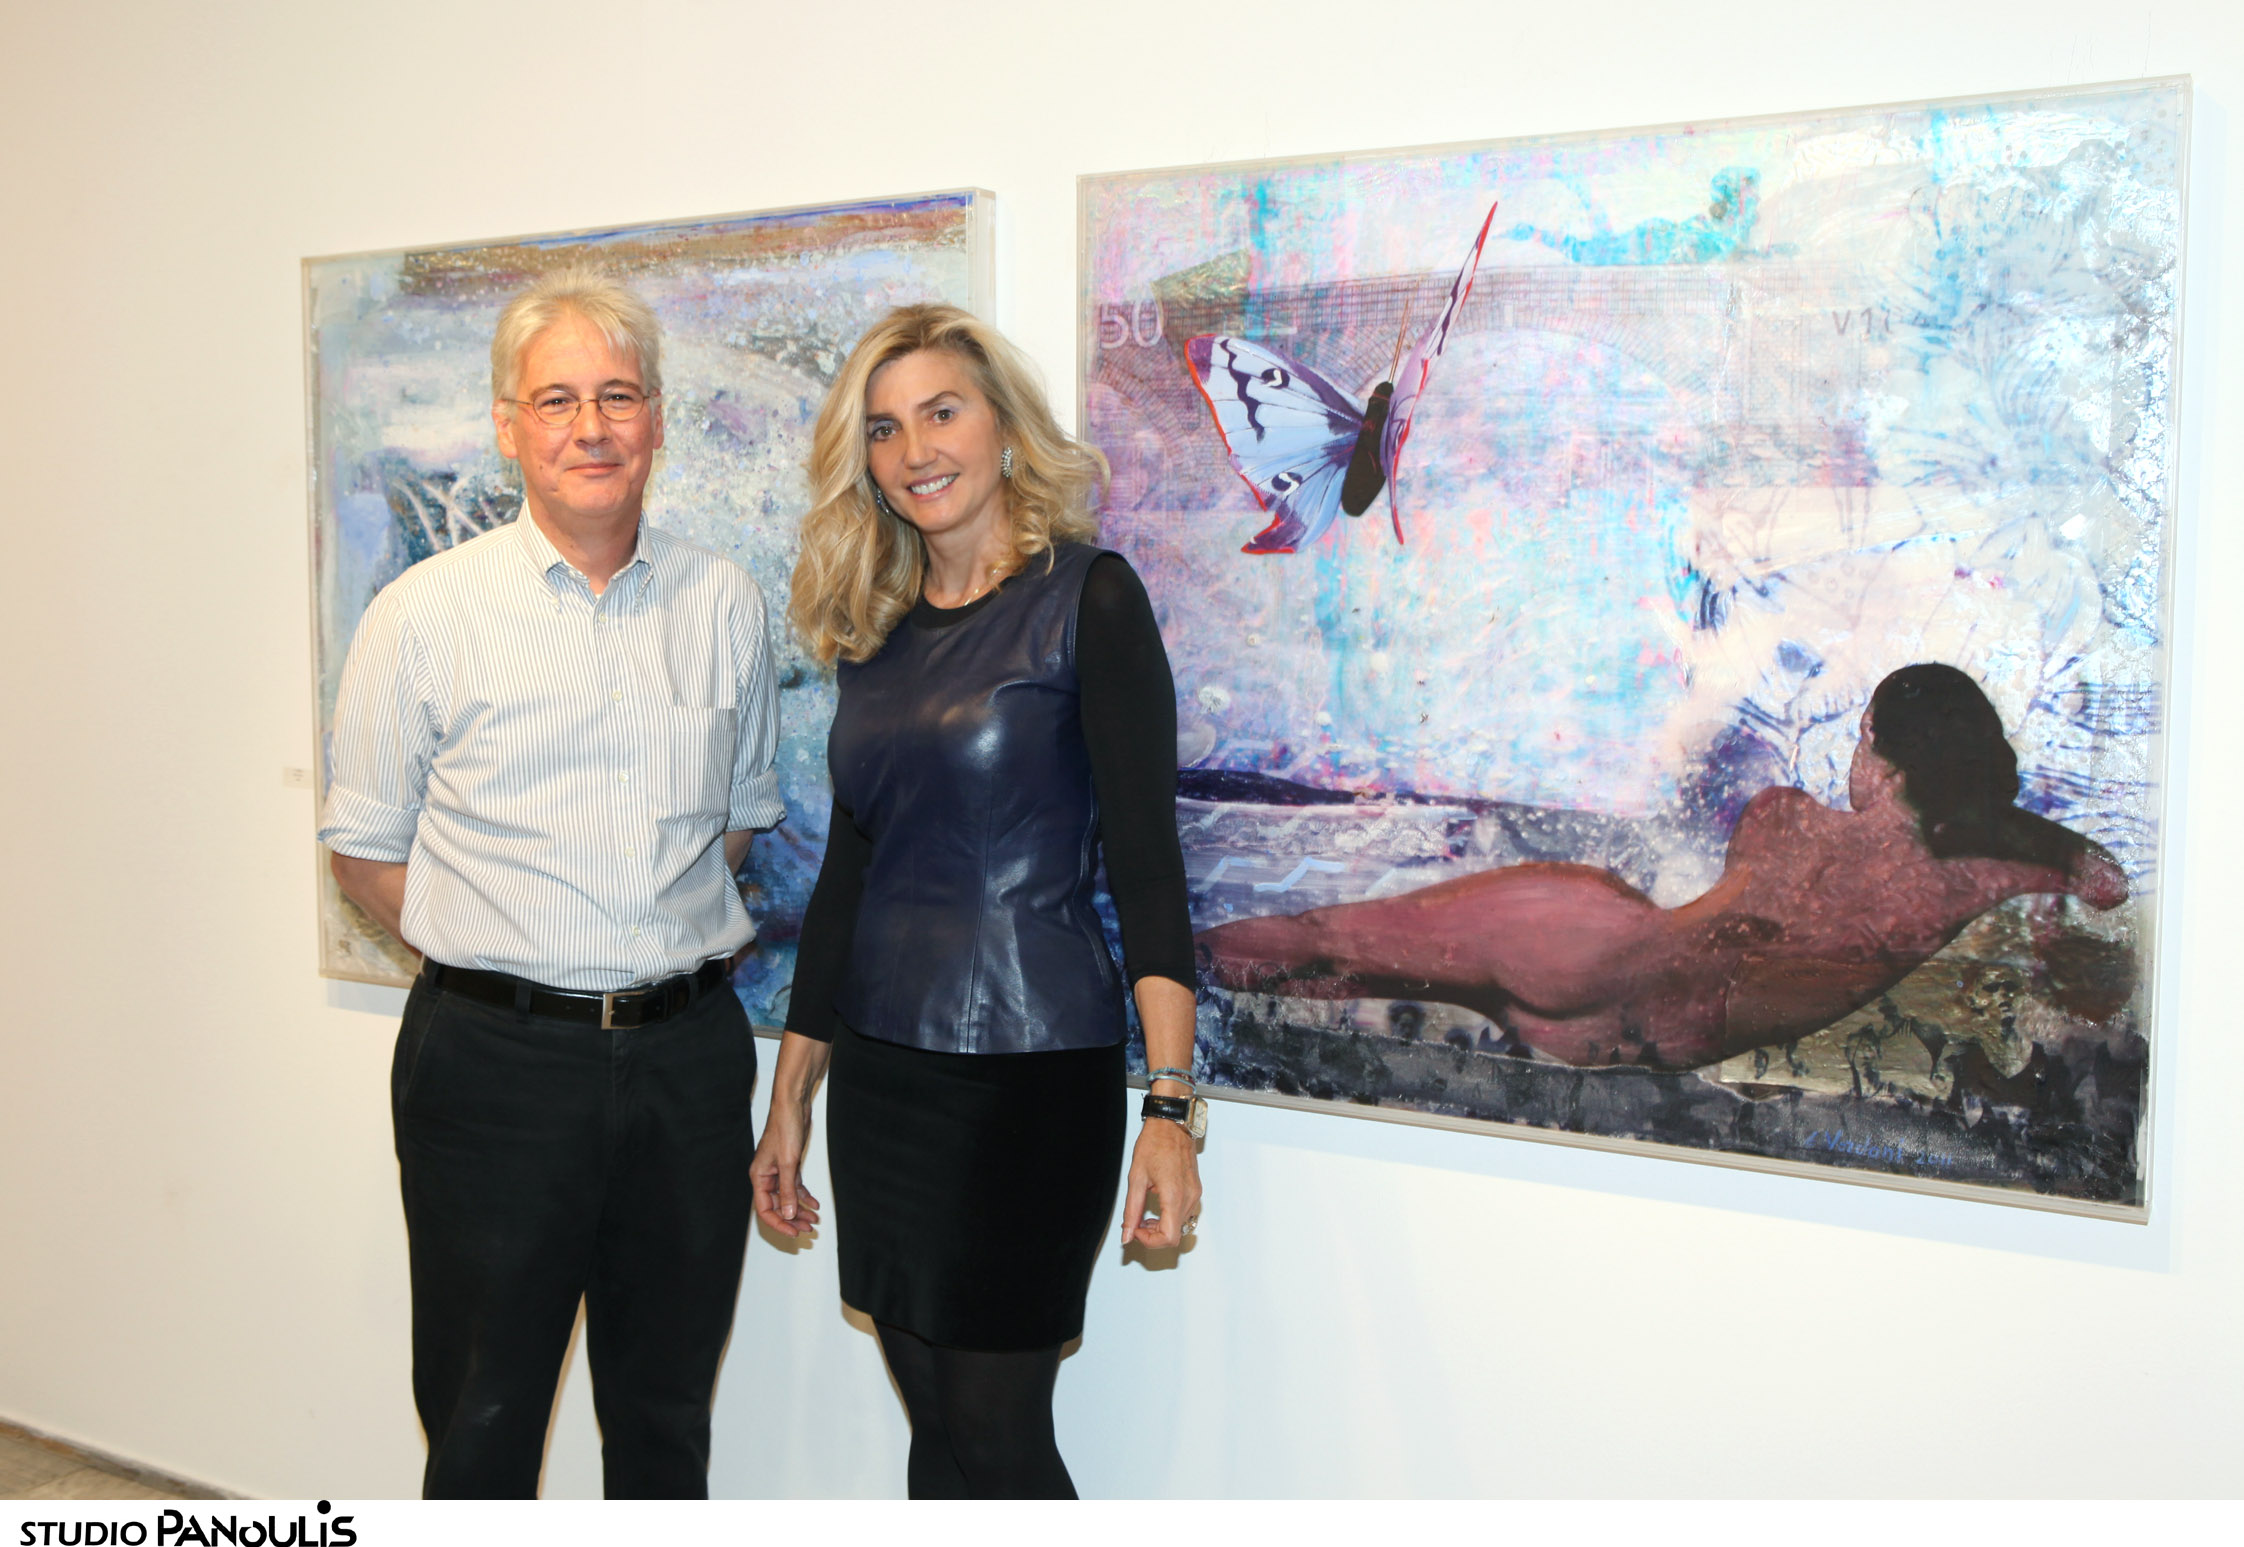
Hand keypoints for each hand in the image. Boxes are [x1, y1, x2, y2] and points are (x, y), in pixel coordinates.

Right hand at [751, 1091, 822, 1237]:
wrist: (793, 1106)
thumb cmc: (784, 1129)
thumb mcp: (788, 1163)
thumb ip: (788, 1190)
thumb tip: (788, 1214)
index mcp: (759, 1177)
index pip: (765, 1209)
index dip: (779, 1223)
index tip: (793, 1232)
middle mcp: (766, 1177)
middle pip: (777, 1206)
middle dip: (792, 1218)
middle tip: (808, 1229)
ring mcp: (778, 1171)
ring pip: (788, 1198)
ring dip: (800, 1209)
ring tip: (814, 1220)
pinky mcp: (789, 1165)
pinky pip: (795, 1187)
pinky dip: (804, 1196)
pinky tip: (814, 1204)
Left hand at [1121, 1114, 1201, 1248]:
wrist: (1171, 1124)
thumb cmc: (1155, 1143)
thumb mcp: (1136, 1178)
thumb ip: (1132, 1210)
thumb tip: (1127, 1233)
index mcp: (1174, 1195)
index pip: (1169, 1237)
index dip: (1150, 1241)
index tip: (1136, 1231)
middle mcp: (1189, 1197)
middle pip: (1175, 1235)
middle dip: (1153, 1235)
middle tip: (1137, 1224)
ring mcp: (1195, 1194)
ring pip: (1180, 1227)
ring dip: (1161, 1227)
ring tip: (1145, 1215)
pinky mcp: (1196, 1190)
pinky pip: (1185, 1214)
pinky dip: (1170, 1217)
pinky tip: (1157, 1206)